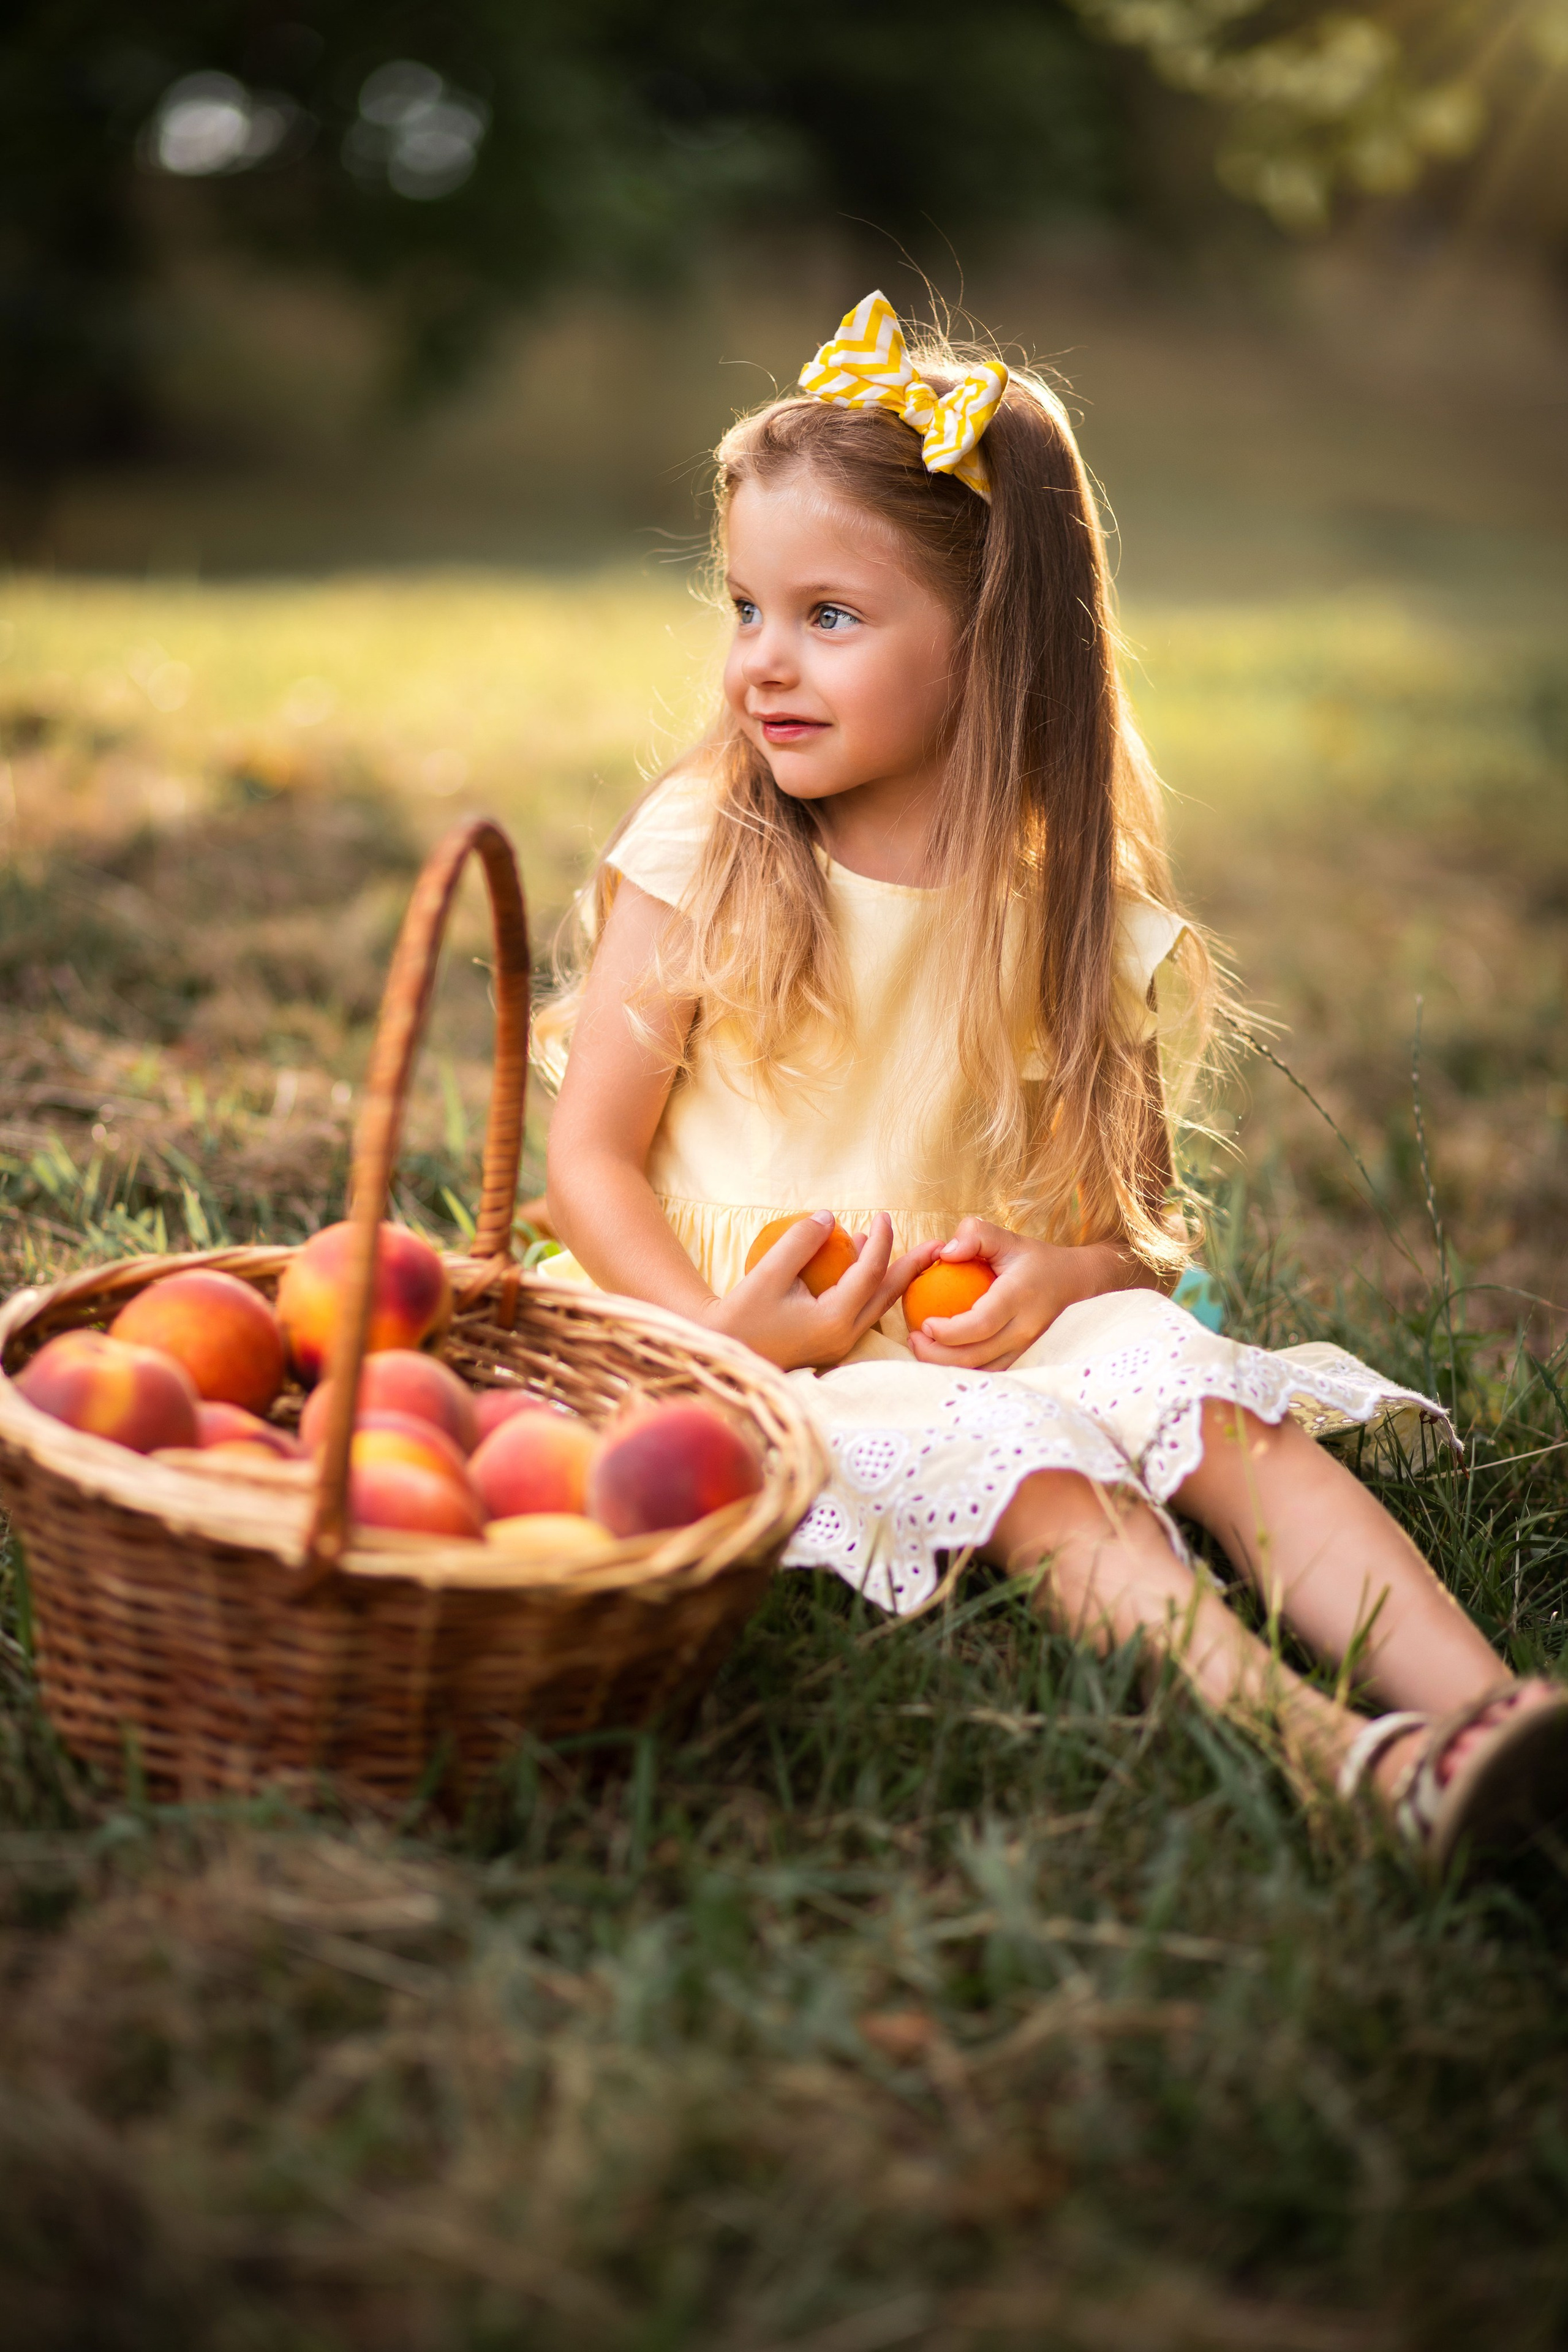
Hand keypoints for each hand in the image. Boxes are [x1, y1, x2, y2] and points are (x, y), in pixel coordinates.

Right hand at [703, 1212, 938, 1371]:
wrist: (723, 1352)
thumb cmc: (740, 1313)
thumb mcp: (767, 1272)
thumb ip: (800, 1241)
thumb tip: (831, 1216)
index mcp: (834, 1320)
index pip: (870, 1274)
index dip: (881, 1241)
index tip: (883, 1215)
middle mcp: (845, 1336)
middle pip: (888, 1295)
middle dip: (913, 1267)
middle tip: (939, 1246)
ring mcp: (840, 1344)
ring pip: (877, 1305)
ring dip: (890, 1276)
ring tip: (899, 1248)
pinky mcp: (831, 1345)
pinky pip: (862, 1311)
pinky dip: (870, 1287)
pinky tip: (863, 1266)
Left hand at [906, 1217, 1135, 1370]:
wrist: (1073, 1282)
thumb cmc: (1032, 1259)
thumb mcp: (1006, 1238)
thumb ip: (975, 1235)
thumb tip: (944, 1253)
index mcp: (1019, 1297)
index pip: (981, 1324)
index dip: (948, 1331)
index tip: (923, 1323)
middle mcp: (1025, 1328)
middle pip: (976, 1356)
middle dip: (937, 1355)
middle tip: (913, 1339)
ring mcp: (1026, 1348)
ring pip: (982, 1371)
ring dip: (946, 1366)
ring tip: (922, 1348)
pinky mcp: (1022, 1357)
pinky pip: (989, 1372)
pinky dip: (962, 1370)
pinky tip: (942, 1355)